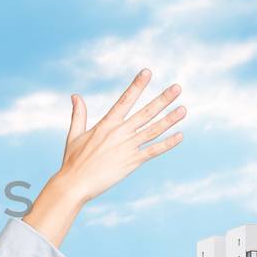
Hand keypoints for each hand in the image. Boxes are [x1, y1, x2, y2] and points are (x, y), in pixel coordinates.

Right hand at [22, 68, 184, 245]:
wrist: (75, 184)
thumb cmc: (73, 161)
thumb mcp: (74, 135)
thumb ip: (78, 114)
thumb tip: (75, 96)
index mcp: (106, 124)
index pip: (125, 100)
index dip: (137, 85)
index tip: (147, 72)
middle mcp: (119, 133)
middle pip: (146, 113)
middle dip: (163, 99)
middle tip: (177, 88)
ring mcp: (127, 147)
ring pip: (153, 130)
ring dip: (170, 119)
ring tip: (183, 109)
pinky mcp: (132, 162)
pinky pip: (153, 151)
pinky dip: (167, 144)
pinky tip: (180, 136)